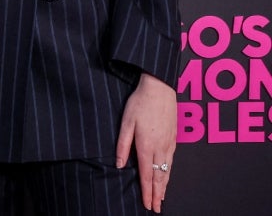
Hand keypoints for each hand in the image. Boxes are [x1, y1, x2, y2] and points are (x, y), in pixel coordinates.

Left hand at [116, 72, 176, 212]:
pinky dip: (169, 173)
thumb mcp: (125, 122)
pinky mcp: (173, 138)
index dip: (147, 191)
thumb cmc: (139, 103)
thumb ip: (122, 145)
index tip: (147, 204)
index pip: (146, 174)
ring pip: (167, 170)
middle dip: (157, 194)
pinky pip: (172, 161)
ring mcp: (169, 143)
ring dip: (165, 186)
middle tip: (156, 208)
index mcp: (146, 145)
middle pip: (159, 176)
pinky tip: (167, 176)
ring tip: (162, 198)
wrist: (159, 89)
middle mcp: (160, 148)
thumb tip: (118, 164)